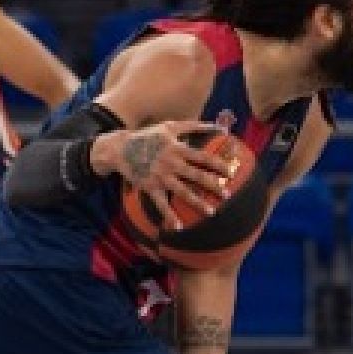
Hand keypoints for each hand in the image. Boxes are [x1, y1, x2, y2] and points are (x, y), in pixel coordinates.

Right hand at [104, 121, 233, 229]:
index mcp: (177, 148)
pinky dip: (169, 216)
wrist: (121, 149)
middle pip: (196, 175)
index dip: (217, 164)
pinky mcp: (150, 188)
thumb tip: (220, 127)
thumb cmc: (148, 136)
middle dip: (212, 185)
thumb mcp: (170, 126)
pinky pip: (161, 204)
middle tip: (227, 194)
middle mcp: (171, 163)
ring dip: (197, 202)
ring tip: (211, 212)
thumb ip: (195, 126)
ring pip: (182, 191)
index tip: (232, 172)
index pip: (202, 157)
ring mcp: (161, 177)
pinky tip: (178, 227)